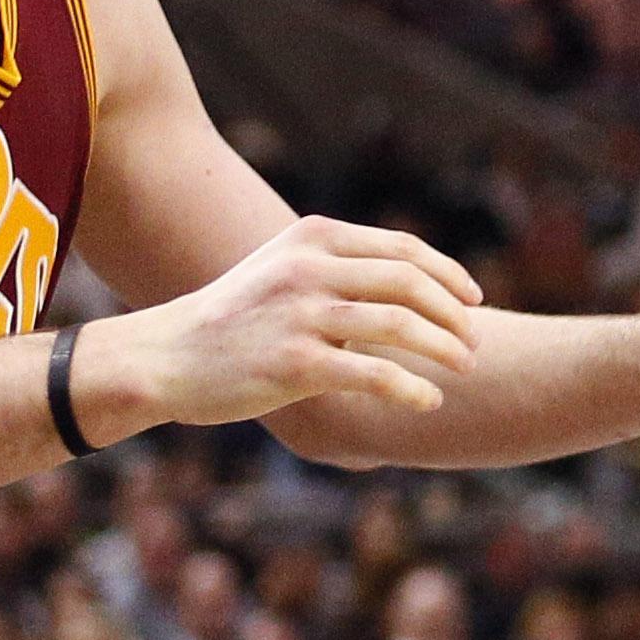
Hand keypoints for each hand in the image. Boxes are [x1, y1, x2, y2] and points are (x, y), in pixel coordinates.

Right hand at [103, 211, 484, 430]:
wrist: (163, 358)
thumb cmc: (232, 319)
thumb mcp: (282, 269)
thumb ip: (337, 266)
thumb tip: (407, 281)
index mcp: (313, 239)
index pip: (403, 250)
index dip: (448, 274)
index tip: (475, 298)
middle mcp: (310, 268)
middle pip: (410, 282)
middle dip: (454, 313)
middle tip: (476, 341)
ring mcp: (302, 314)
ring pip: (401, 324)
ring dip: (445, 347)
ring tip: (465, 367)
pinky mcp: (295, 363)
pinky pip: (375, 373)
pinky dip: (412, 388)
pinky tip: (429, 401)